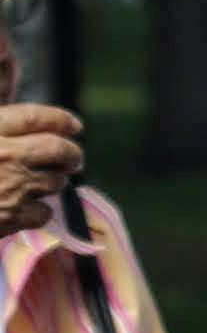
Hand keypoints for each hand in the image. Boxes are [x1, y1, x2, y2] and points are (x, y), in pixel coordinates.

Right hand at [0, 104, 79, 237]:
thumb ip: (1, 128)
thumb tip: (25, 116)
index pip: (36, 117)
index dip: (60, 120)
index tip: (74, 125)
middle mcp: (7, 155)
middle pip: (58, 148)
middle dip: (71, 154)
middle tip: (73, 160)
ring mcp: (13, 186)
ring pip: (56, 181)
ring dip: (53, 182)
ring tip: (38, 184)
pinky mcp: (13, 216)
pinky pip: (44, 212)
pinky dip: (39, 212)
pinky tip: (25, 209)